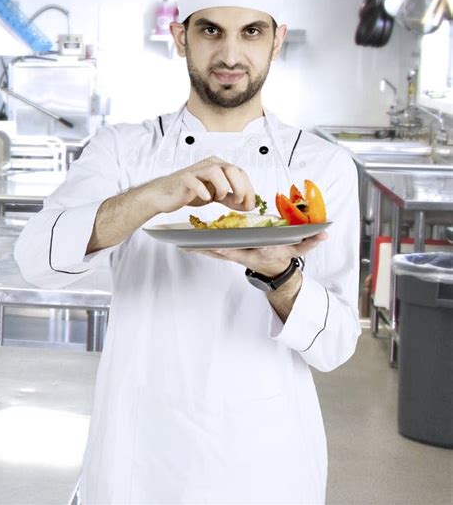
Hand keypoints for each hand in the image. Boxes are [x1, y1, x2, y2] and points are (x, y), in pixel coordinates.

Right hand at [147, 156, 255, 215]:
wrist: (166, 194)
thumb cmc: (190, 191)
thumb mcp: (216, 195)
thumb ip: (231, 198)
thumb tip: (248, 205)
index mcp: (220, 167)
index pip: (241, 173)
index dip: (249, 189)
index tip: (250, 205)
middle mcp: (210, 165)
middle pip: (232, 169)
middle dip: (239, 188)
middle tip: (238, 202)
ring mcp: (196, 170)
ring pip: (215, 171)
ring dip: (222, 187)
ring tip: (218, 198)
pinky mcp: (184, 178)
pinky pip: (195, 181)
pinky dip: (203, 190)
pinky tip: (206, 198)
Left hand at [188, 231, 327, 276]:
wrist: (276, 271)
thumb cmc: (282, 257)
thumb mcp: (297, 250)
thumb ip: (310, 241)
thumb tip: (324, 233)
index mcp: (254, 252)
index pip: (239, 250)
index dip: (226, 247)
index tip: (214, 242)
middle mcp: (241, 254)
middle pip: (219, 251)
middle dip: (203, 248)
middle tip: (186, 243)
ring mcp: (233, 255)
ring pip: (211, 252)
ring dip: (197, 248)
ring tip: (180, 243)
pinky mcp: (228, 253)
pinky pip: (211, 251)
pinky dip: (199, 248)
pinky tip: (186, 245)